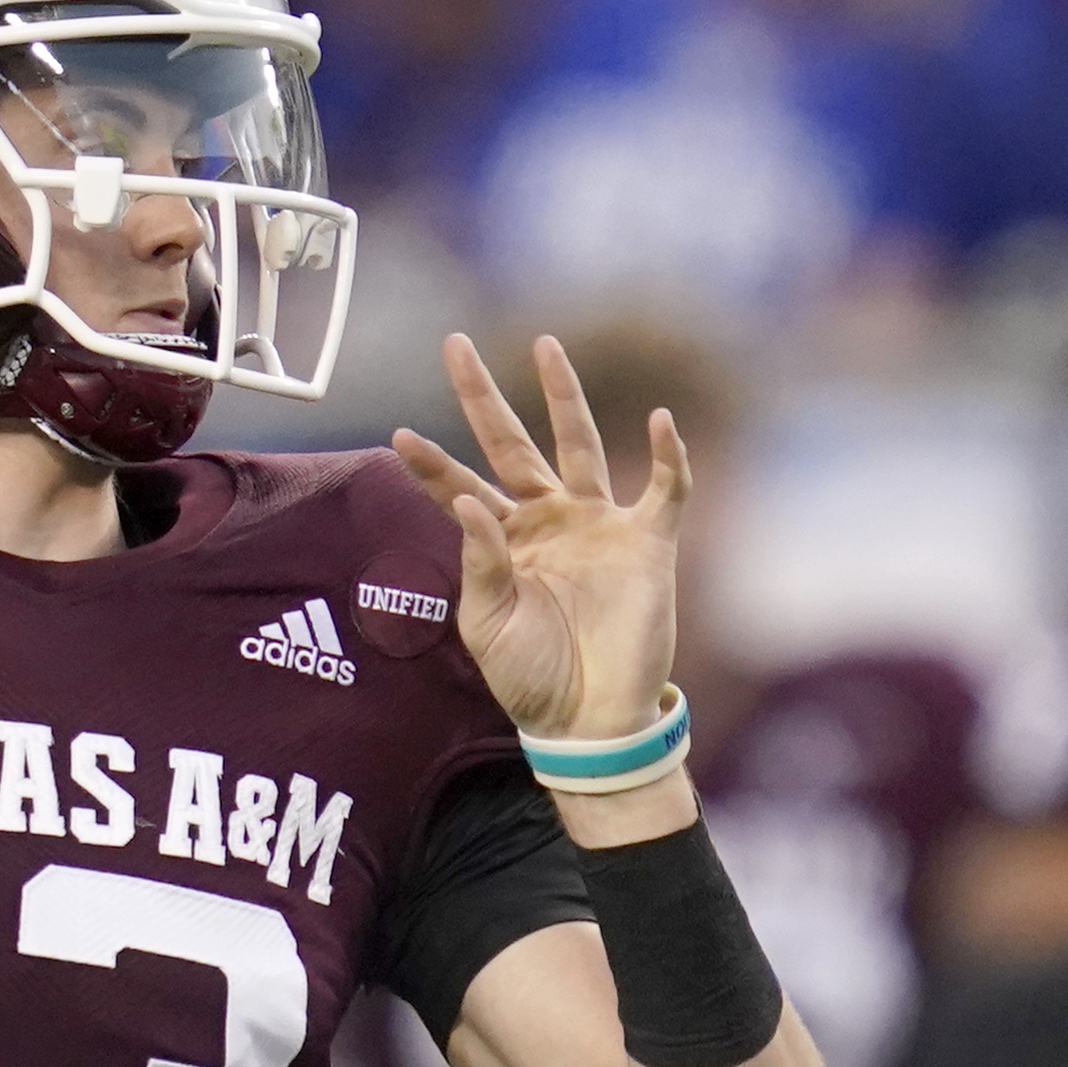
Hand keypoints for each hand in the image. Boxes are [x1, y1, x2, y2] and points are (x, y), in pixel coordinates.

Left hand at [388, 333, 683, 739]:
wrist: (590, 721)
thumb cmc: (532, 679)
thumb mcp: (488, 626)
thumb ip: (480, 563)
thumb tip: (470, 503)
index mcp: (503, 544)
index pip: (459, 488)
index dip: (430, 464)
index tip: (399, 437)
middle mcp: (547, 523)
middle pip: (510, 444)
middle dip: (482, 397)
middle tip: (454, 345)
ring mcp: (597, 527)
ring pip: (579, 445)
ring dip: (563, 397)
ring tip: (544, 347)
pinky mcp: (646, 543)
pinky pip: (665, 488)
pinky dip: (668, 455)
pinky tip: (659, 421)